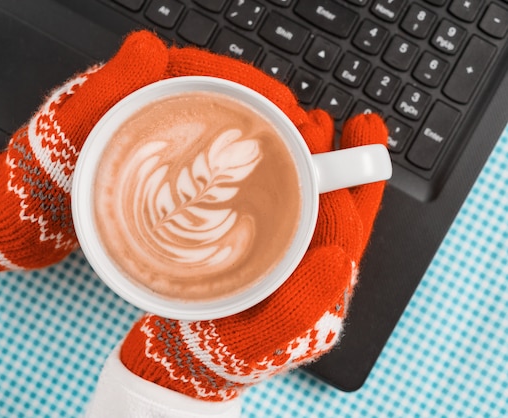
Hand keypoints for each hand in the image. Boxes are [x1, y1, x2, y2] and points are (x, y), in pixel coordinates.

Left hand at [0, 29, 353, 272]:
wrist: (31, 209)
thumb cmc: (47, 168)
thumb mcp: (71, 127)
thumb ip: (106, 89)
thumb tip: (148, 48)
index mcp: (143, 86)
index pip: (214, 74)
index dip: (259, 91)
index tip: (292, 112)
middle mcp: (161, 105)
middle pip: (232, 102)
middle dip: (275, 118)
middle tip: (308, 143)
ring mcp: (167, 136)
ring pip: (228, 131)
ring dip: (266, 143)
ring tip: (298, 162)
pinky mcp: (168, 164)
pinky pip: (214, 161)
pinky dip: (242, 170)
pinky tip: (260, 185)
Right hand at [117, 35, 388, 400]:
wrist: (194, 353)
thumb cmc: (230, 351)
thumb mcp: (262, 339)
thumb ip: (300, 309)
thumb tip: (341, 263)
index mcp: (322, 281)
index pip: (349, 223)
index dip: (355, 176)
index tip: (356, 133)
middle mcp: (310, 260)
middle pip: (335, 201)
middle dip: (334, 155)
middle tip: (320, 116)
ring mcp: (286, 249)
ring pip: (307, 196)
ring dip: (306, 156)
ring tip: (299, 120)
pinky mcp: (261, 241)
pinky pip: (277, 201)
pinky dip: (275, 171)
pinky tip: (264, 150)